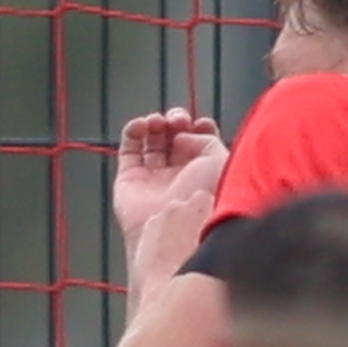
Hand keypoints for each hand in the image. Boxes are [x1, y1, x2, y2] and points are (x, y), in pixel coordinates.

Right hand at [111, 108, 225, 270]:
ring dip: (154, 123)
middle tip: (178, 121)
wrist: (178, 225)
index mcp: (204, 172)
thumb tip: (181, 135)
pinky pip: (128, 149)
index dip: (198, 127)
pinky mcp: (129, 179)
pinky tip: (141, 124)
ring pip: (151, 140)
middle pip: (174, 137)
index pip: (199, 140)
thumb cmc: (205, 198)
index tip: (199, 123)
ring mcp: (153, 177)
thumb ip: (204, 138)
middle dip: (176, 122)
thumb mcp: (219, 159)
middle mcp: (179, 175)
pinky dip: (132, 131)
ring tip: (158, 122)